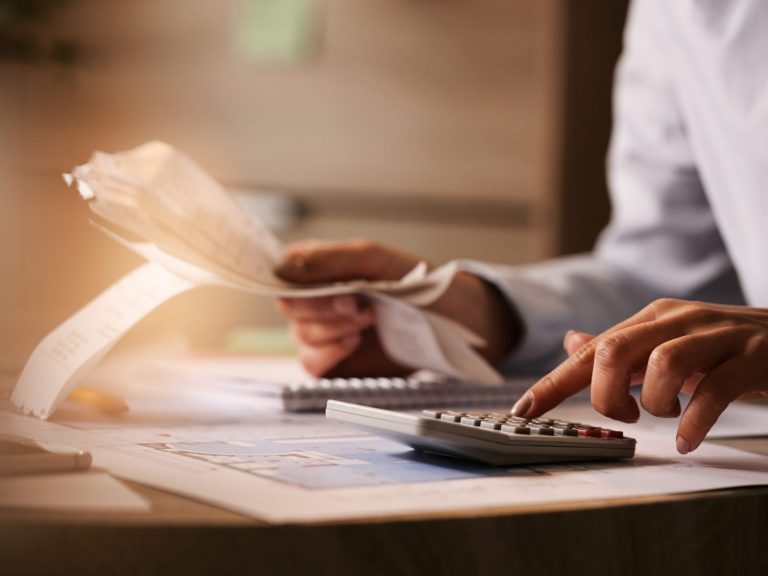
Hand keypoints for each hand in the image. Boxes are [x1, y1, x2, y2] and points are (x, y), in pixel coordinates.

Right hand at [275, 238, 518, 377]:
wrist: (453, 320)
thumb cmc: (417, 282)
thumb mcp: (374, 260)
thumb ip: (329, 259)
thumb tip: (283, 264)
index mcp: (321, 270)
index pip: (283, 275)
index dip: (296, 283)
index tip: (327, 286)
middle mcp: (318, 302)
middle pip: (289, 308)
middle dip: (323, 308)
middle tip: (360, 305)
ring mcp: (326, 334)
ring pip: (301, 337)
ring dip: (332, 330)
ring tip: (367, 321)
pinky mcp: (337, 364)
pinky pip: (312, 365)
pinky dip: (328, 354)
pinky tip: (353, 343)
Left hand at [512, 298, 767, 452]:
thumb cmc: (723, 347)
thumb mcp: (667, 343)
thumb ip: (621, 347)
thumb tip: (572, 342)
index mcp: (651, 319)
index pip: (590, 350)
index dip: (553, 383)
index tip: (524, 412)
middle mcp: (677, 320)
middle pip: (615, 349)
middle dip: (604, 393)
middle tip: (623, 415)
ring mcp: (716, 335)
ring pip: (661, 363)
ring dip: (653, 403)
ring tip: (663, 417)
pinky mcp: (751, 357)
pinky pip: (713, 390)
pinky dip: (694, 421)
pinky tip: (688, 439)